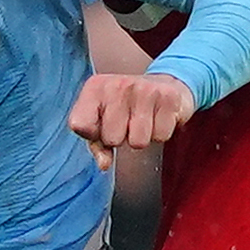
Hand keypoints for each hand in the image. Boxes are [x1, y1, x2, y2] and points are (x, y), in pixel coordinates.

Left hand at [68, 71, 194, 168]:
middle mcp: (117, 85)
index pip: (81, 126)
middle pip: (112, 139)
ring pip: (138, 142)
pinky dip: (160, 133)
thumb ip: (97, 144)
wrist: (163, 84)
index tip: (102, 125)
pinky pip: (160, 136)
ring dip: (141, 138)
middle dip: (121, 138)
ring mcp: (144, 89)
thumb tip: (104, 165)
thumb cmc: (125, 107)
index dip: (94, 135)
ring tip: (142, 120)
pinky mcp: (168, 96)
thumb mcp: (102, 120)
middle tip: (128, 122)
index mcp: (94, 88)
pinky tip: (158, 117)